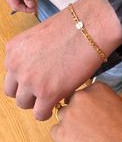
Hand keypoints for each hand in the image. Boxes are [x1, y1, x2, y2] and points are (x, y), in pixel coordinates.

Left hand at [4, 0, 121, 119]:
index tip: (37, 81)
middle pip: (13, 92)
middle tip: (44, 91)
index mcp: (13, 50)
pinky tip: (58, 104)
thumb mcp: (40, 39)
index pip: (11, 75)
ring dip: (37, 103)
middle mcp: (16, 66)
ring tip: (52, 98)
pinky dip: (47, 112)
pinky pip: (40, 114)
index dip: (25, 80)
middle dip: (28, 94)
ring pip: (24, 104)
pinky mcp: (47, 93)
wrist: (90, 27)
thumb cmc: (72, 28)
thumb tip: (40, 73)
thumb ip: (32, 57)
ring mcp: (30, 80)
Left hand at [51, 82, 121, 141]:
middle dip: (77, 116)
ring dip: (70, 128)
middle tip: (89, 132)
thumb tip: (92, 111)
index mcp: (97, 88)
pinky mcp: (60, 133)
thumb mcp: (120, 109)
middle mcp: (81, 97)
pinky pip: (57, 133)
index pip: (84, 95)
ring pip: (63, 119)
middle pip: (71, 105)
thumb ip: (102, 104)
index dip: (88, 109)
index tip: (93, 118)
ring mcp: (69, 114)